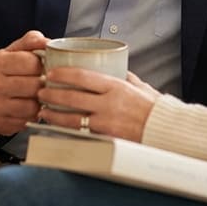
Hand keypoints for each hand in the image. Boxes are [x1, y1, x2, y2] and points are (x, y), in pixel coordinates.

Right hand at [0, 30, 49, 135]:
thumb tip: (49, 42)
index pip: (31, 63)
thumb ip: (30, 42)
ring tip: (38, 97)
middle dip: (43, 85)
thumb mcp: (12, 52)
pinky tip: (29, 108)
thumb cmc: (2, 73)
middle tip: (44, 84)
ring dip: (40, 102)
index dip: (43, 65)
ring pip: (32, 106)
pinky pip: (27, 121)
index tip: (43, 67)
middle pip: (34, 86)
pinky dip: (33, 116)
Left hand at [37, 71, 160, 141]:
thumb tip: (113, 66)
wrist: (166, 131)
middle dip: (52, 94)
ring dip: (54, 115)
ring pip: (72, 119)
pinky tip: (58, 128)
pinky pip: (82, 134)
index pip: (82, 76)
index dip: (62, 74)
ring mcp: (107, 123)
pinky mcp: (106, 139)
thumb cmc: (155, 108)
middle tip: (40, 91)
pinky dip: (68, 131)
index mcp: (116, 87)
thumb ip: (123, 76)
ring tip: (43, 111)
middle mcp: (109, 104)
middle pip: (72, 97)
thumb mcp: (139, 86)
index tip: (50, 73)